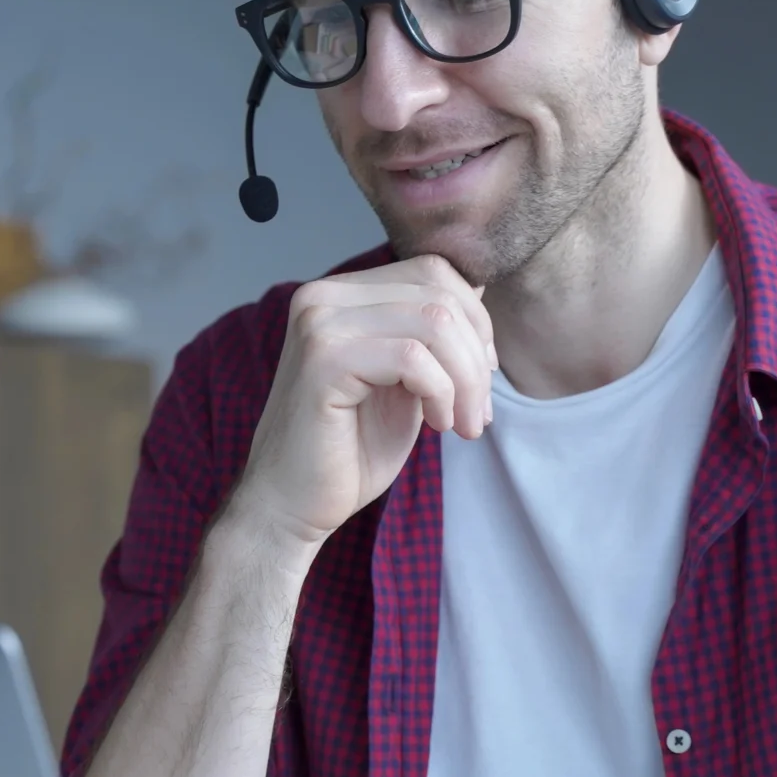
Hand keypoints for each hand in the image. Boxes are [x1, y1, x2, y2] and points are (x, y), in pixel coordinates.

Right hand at [226, 255, 496, 551]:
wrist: (293, 505)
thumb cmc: (349, 449)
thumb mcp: (405, 380)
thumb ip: (429, 335)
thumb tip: (477, 291)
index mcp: (340, 295)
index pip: (432, 270)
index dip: (475, 320)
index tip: (482, 375)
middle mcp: (322, 297)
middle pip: (438, 292)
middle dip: (477, 355)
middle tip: (480, 413)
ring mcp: (319, 324)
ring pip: (434, 321)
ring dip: (467, 380)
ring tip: (464, 424)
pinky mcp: (322, 360)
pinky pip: (412, 358)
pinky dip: (441, 393)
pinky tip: (437, 424)